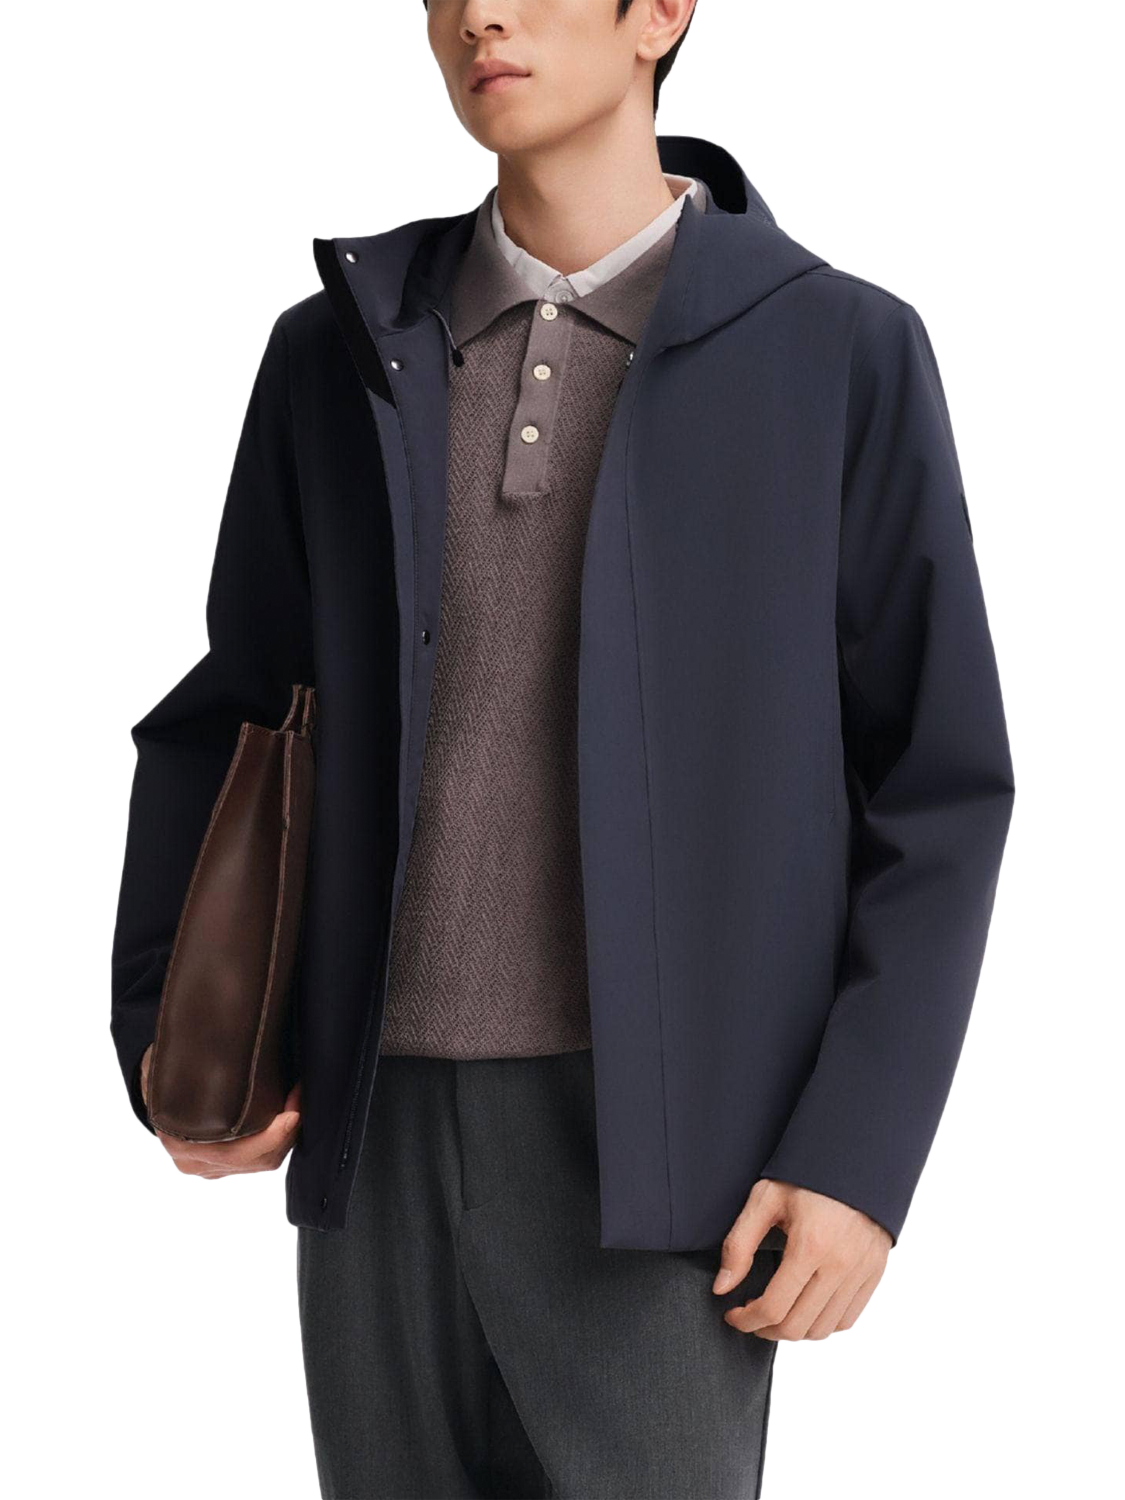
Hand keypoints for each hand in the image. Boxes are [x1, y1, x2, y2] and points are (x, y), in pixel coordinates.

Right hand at [139, 1043, 300, 1177]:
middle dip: (287, 1132)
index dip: (270, 1137)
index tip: (292, 1113)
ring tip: (298, 1100)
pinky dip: (279, 1139)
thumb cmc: (163, 1076)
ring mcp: (212, 1167)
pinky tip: (290, 1113)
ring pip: (262, 1162)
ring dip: (287, 1134)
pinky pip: (260, 1160)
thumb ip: (186, 1064)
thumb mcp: (166, 1066)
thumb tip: (216, 1038)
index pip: (235, 1154)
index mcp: (182, 1143)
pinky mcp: (226, 1164)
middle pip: (256, 1161)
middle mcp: (196, 1162)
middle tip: (300, 1098)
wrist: (153, 1093)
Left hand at [713, 1178, 891, 1340]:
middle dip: (766, 1330)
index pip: (774, 1308)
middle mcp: (840, 1265)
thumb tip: (723, 1287)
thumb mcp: (765, 1199)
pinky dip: (823, 1323)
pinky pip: (847, 1319)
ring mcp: (861, 1272)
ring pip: (823, 1330)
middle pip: (798, 1327)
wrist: (855, 1158)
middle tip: (750, 1316)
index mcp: (811, 1246)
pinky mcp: (874, 1274)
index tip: (732, 1314)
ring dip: (794, 1330)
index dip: (746, 1320)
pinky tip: (805, 1306)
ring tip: (776, 1312)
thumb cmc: (807, 1174)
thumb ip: (739, 1243)